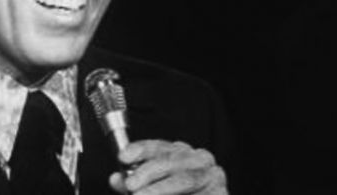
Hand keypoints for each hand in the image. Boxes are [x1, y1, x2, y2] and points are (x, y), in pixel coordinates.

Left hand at [109, 140, 227, 194]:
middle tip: (131, 184)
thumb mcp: (152, 190)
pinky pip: (199, 194)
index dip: (141, 150)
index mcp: (182, 154)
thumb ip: (135, 184)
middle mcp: (199, 159)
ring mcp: (213, 176)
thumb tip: (116, 178)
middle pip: (173, 160)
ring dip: (160, 189)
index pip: (160, 147)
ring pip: (185, 179)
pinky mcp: (220, 193)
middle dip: (149, 171)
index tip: (123, 157)